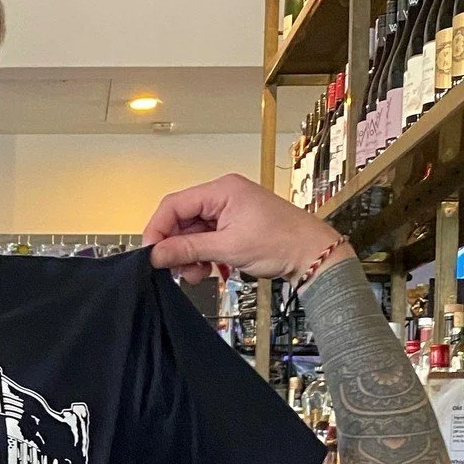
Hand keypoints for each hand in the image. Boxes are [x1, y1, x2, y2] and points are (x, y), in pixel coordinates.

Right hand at [142, 172, 350, 286]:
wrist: (312, 254)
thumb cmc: (281, 242)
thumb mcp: (227, 248)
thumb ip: (188, 249)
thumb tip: (157, 254)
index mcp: (221, 190)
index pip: (174, 205)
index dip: (158, 230)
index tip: (152, 254)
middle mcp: (223, 195)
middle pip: (182, 219)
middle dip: (176, 246)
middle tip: (176, 270)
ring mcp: (229, 210)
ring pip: (193, 231)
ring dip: (190, 255)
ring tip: (198, 274)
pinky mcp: (234, 224)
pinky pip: (207, 237)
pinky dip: (203, 255)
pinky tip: (209, 269)